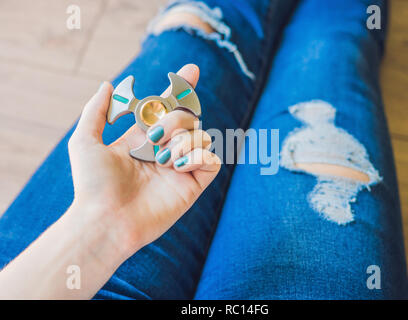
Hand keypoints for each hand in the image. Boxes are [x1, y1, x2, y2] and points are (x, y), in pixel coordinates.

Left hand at [68, 64, 220, 252]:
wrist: (105, 220)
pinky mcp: (193, 185)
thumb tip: (109, 85)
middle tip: (154, 137)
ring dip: (183, 140)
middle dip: (175, 118)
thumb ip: (97, 111)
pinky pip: (213, 160)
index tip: (191, 70)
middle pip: (187, 118)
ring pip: (202, 136)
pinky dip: (200, 156)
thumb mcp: (85, 141)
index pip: (168, 108)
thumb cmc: (92, 184)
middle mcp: (164, 150)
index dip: (181, 88)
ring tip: (163, 159)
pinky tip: (179, 166)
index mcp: (143, 138)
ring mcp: (180, 168)